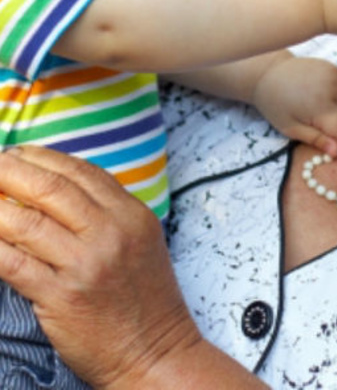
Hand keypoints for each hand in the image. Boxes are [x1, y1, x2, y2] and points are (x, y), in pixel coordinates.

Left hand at [0, 147, 201, 389]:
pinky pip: (13, 263)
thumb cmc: (146, 299)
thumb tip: (59, 190)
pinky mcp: (61, 296)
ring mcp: (86, 264)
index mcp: (132, 215)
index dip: (45, 158)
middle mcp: (111, 233)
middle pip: (52, 188)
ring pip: (26, 222)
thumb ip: (109, 213)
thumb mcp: (141, 242)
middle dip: (12, 170)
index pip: (83, 172)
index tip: (19, 153)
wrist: (155, 351)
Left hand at [253, 56, 336, 157]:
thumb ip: (316, 140)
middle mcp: (332, 87)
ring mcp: (336, 75)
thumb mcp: (291, 128)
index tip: (329, 144)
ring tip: (324, 114)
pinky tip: (327, 102)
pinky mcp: (336, 69)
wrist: (269, 73)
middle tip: (321, 128)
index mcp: (320, 105)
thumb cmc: (276, 105)